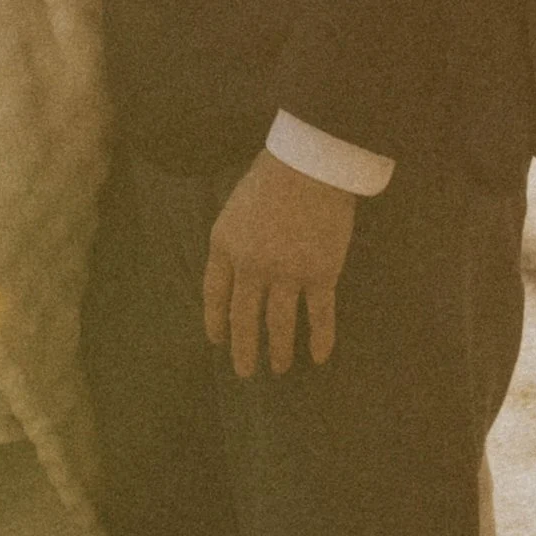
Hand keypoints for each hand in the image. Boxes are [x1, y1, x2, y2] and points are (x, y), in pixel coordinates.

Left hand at [203, 149, 355, 378]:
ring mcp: (287, 273)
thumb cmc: (270, 174)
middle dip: (243, 349)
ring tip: (278, 368)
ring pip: (279, 324)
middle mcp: (252, 266)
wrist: (309, 163)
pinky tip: (318, 357)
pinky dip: (320, 339)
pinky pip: (319, 316)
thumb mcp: (234, 206)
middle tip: (244, 372)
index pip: (214, 294)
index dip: (215, 320)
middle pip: (244, 318)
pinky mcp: (321, 275)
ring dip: (278, 351)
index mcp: (225, 245)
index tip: (217, 340)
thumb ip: (233, 239)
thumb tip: (237, 269)